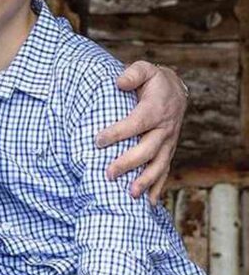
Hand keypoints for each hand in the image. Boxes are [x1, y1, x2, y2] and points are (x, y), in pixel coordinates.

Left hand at [95, 61, 185, 203]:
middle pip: (148, 150)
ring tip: (131, 195)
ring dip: (145, 181)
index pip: (136, 123)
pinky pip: (164, 172)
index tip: (98, 141)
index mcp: (156, 110)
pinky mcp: (167, 152)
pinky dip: (157, 188)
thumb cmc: (153, 81)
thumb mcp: (144, 69)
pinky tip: (148, 204)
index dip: (118, 132)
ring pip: (159, 165)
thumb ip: (133, 74)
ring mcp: (168, 143)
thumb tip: (119, 82)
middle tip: (108, 174)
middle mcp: (165, 129)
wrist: (175, 91)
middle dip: (129, 163)